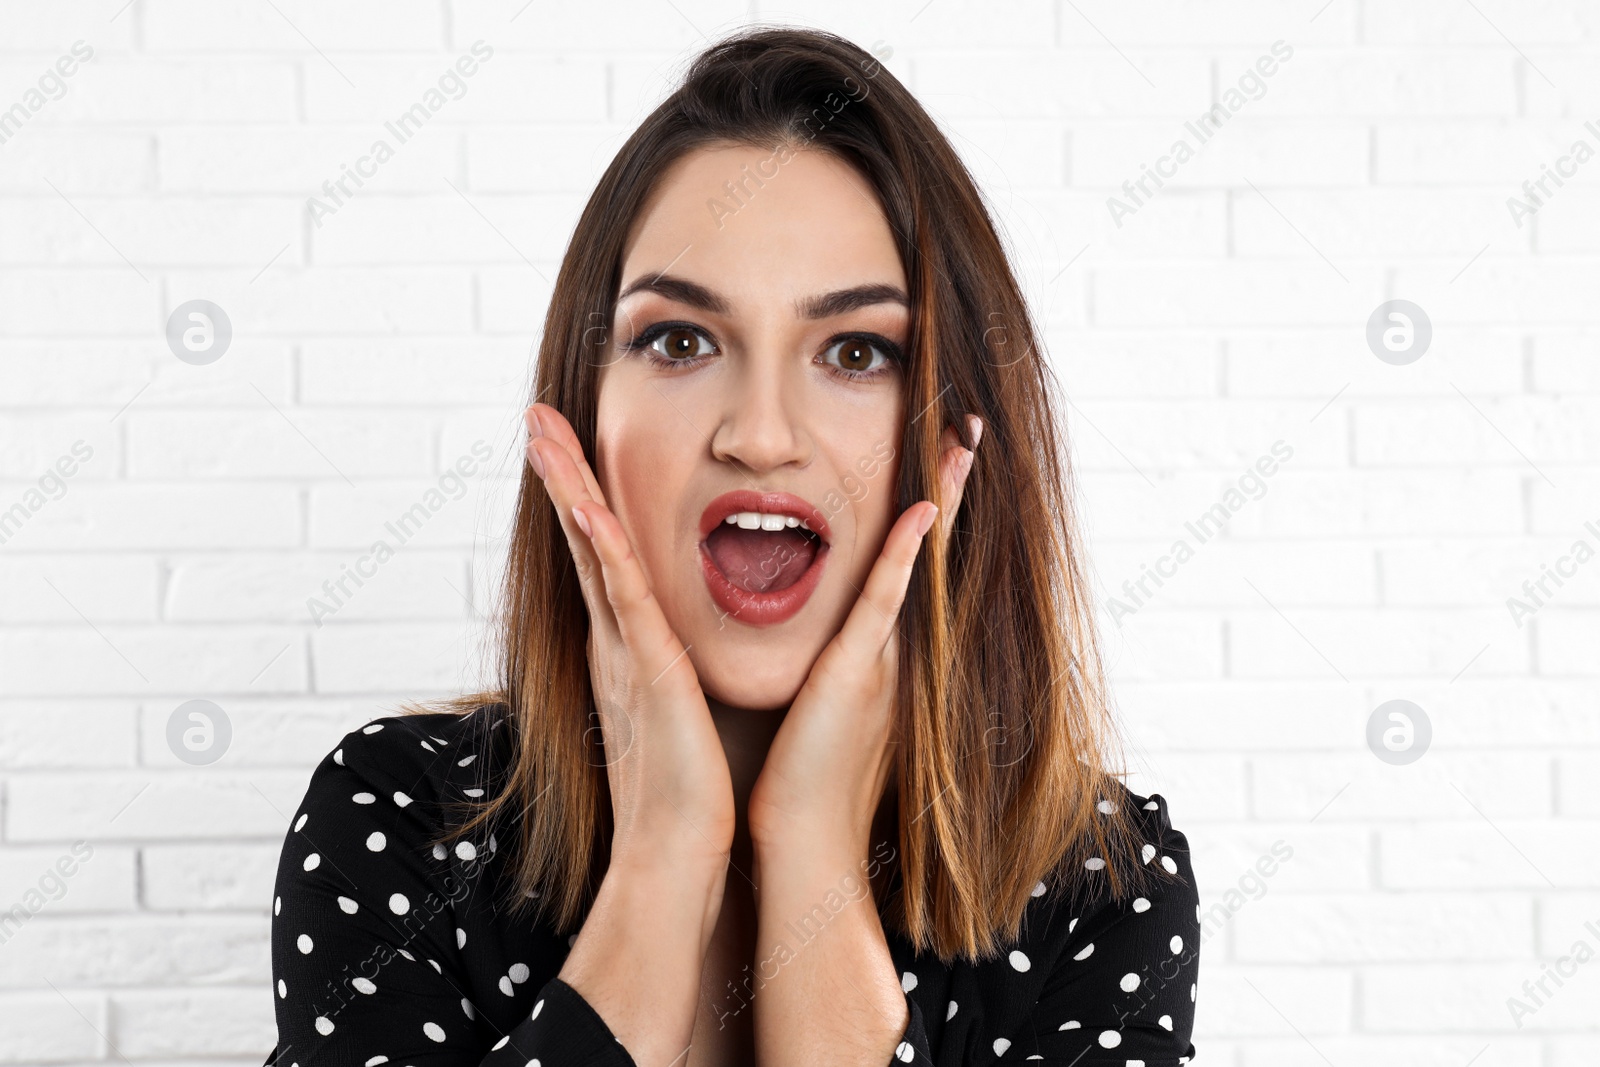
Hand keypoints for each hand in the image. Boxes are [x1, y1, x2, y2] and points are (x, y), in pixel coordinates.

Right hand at [524, 402, 735, 866]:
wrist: (679, 853)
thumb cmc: (687, 791)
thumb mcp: (678, 711)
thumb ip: (672, 673)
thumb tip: (678, 654)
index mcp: (627, 647)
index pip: (600, 556)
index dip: (583, 498)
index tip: (569, 446)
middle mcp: (615, 641)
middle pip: (581, 539)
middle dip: (560, 474)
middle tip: (537, 415)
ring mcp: (626, 652)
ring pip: (591, 554)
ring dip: (568, 489)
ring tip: (542, 431)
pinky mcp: (648, 673)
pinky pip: (624, 600)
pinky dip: (604, 553)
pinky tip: (589, 511)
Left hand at [747, 415, 980, 862]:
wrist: (804, 842)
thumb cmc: (803, 781)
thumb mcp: (825, 707)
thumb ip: (833, 667)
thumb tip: (826, 640)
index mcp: (884, 651)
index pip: (912, 563)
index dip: (928, 508)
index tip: (937, 454)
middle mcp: (897, 647)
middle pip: (930, 548)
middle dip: (948, 484)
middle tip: (965, 423)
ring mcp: (884, 658)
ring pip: (919, 561)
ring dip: (939, 496)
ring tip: (958, 437)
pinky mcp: (858, 674)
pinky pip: (886, 602)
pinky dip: (907, 556)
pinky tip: (922, 510)